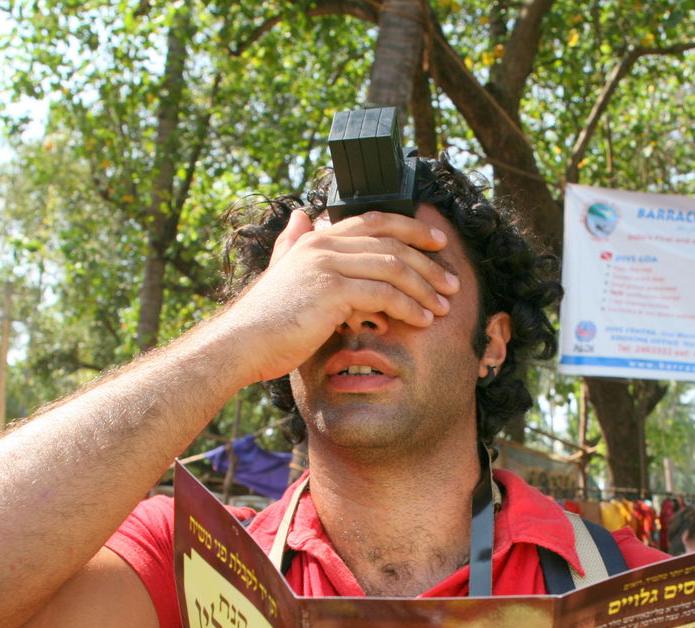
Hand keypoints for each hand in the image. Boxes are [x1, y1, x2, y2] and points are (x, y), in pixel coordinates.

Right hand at [226, 209, 460, 385]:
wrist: (243, 344)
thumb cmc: (266, 319)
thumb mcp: (282, 273)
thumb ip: (293, 244)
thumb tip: (300, 216)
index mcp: (316, 238)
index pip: (374, 220)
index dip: (411, 228)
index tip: (438, 243)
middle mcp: (322, 244)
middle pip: (392, 242)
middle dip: (428, 262)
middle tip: (452, 281)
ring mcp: (327, 264)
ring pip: (393, 267)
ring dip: (425, 287)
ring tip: (444, 306)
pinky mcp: (332, 290)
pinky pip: (385, 294)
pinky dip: (409, 307)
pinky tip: (424, 320)